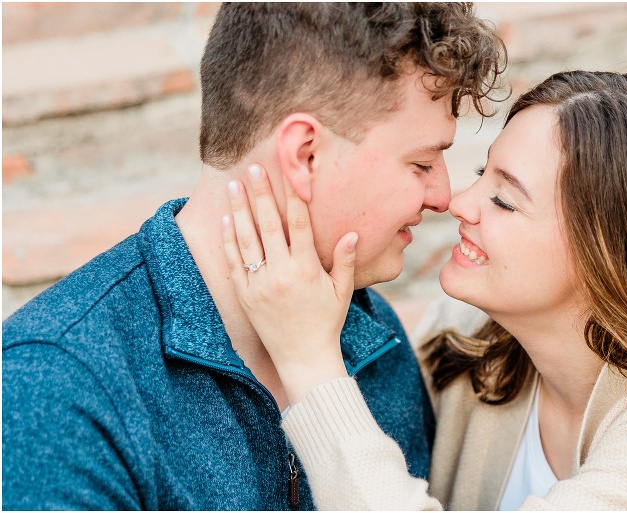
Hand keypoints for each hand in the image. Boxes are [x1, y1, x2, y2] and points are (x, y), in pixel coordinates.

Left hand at [222, 164, 357, 403]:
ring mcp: (259, 284)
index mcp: (306, 269)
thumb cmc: (326, 323)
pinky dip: (229, 240)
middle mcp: (280, 273)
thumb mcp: (342, 292)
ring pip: (246, 239)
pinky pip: (234, 262)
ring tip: (233, 185)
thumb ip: (346, 261)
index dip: (293, 196)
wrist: (303, 358)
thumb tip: (353, 233)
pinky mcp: (244, 295)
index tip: (288, 173)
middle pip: (268, 225)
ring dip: (239, 210)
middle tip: (253, 168)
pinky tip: (227, 219)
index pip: (298, 224)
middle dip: (260, 194)